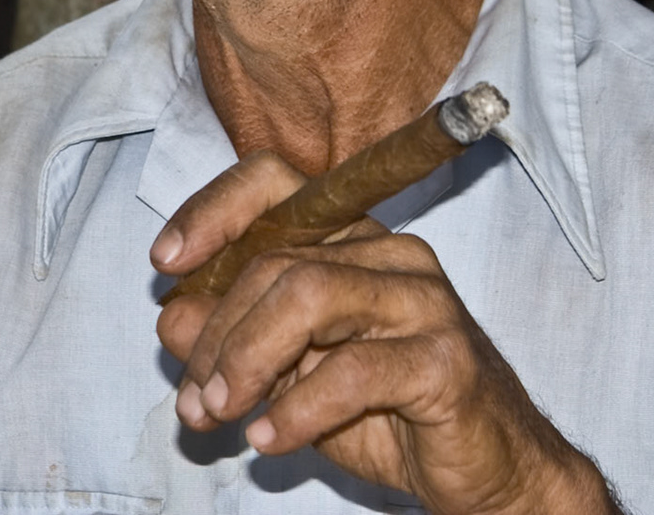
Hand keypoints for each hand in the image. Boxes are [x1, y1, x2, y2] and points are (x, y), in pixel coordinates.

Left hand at [152, 152, 620, 514]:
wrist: (488, 472)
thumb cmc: (388, 415)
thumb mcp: (291, 377)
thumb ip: (232, 341)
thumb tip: (171, 316)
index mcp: (353, 242)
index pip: (274, 182)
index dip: (211, 211)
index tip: (165, 263)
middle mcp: (392, 254)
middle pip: (277, 260)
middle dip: (216, 334)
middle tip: (195, 401)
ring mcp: (424, 302)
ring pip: (308, 296)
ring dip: (246, 361)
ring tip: (222, 413)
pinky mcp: (446, 361)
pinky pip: (353, 371)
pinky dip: (297, 409)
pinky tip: (269, 441)